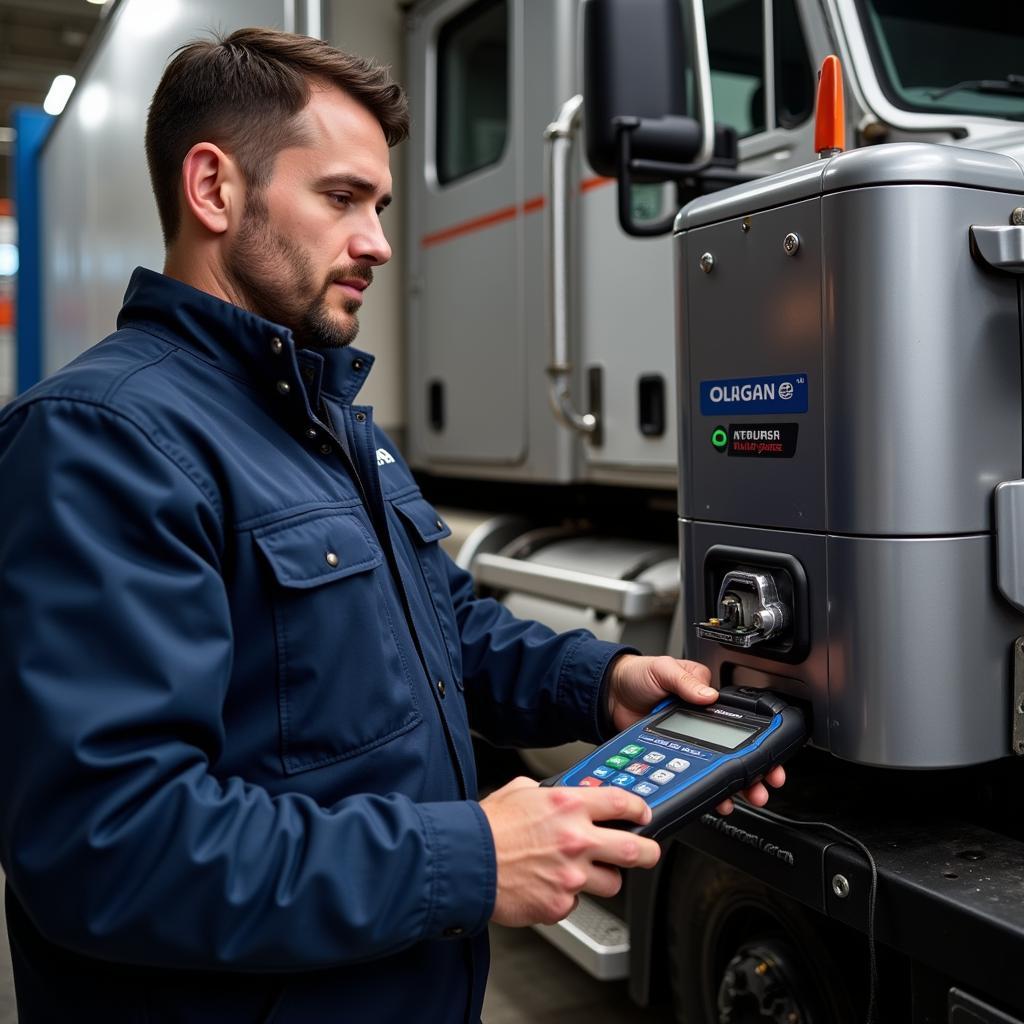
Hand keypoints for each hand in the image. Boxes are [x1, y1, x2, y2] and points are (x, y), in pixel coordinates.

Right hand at [479, 776, 660, 926]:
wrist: (466, 861)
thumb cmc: (488, 826)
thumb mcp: (520, 790)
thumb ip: (548, 793)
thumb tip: (559, 795)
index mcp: (569, 806)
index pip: (622, 802)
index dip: (639, 808)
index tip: (642, 814)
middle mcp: (576, 839)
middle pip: (637, 850)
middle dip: (649, 852)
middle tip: (647, 851)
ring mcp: (571, 876)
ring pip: (612, 883)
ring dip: (602, 878)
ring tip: (581, 872)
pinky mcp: (559, 904)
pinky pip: (576, 903)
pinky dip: (566, 897)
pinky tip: (546, 885)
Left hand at [606, 654, 785, 813]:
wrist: (609, 694)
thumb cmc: (638, 675)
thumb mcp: (664, 669)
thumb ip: (685, 681)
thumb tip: (708, 694)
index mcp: (706, 700)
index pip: (739, 721)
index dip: (759, 741)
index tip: (770, 758)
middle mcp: (701, 723)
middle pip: (736, 751)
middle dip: (755, 771)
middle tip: (764, 785)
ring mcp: (689, 743)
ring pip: (719, 768)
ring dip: (736, 786)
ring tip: (745, 797)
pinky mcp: (674, 758)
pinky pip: (695, 776)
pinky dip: (708, 791)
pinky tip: (716, 800)